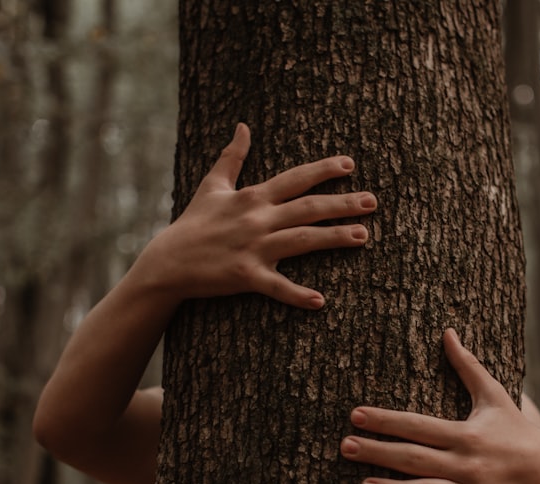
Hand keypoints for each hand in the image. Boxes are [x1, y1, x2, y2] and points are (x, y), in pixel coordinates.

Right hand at [146, 122, 376, 307]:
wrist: (167, 262)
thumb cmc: (193, 224)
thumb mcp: (211, 186)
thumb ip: (232, 157)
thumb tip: (243, 126)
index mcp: (252, 197)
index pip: (295, 179)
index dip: (323, 170)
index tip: (351, 165)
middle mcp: (257, 219)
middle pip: (307, 208)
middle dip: (342, 203)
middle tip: (372, 202)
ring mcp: (253, 248)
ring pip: (301, 240)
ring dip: (333, 238)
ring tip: (363, 236)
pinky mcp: (246, 276)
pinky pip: (277, 287)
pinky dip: (297, 295)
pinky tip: (321, 301)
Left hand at [340, 328, 539, 483]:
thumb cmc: (516, 429)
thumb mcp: (493, 395)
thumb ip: (467, 366)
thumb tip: (447, 332)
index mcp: (465, 433)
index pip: (417, 425)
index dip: (386, 420)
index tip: (355, 415)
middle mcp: (468, 462)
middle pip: (416, 457)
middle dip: (379, 452)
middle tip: (345, 447)